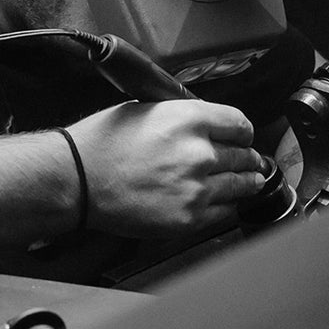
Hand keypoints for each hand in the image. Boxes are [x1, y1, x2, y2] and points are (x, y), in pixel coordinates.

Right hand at [65, 100, 268, 237]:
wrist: (79, 179)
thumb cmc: (104, 144)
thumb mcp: (148, 110)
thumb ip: (184, 118)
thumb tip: (209, 127)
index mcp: (189, 119)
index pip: (240, 123)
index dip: (244, 131)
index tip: (244, 137)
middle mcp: (199, 152)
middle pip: (244, 155)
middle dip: (247, 158)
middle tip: (249, 161)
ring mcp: (196, 188)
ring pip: (241, 185)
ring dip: (246, 182)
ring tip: (249, 181)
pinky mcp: (189, 218)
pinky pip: (225, 211)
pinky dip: (229, 205)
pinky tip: (226, 201)